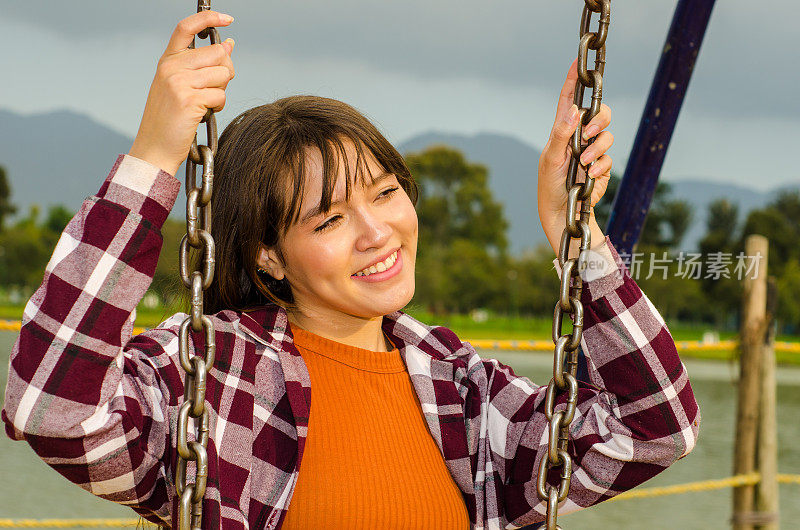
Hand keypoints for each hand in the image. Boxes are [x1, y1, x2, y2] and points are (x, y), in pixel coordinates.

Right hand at [129, 10, 235, 175]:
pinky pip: (221, 95)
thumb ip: (200, 66)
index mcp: (167, 61)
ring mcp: (179, 82)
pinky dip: (218, 106)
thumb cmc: (170, 120)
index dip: (209, 18)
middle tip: (216, 87)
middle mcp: (171, 67)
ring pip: (223, 74)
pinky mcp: (189, 100)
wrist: (155, 148)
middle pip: (218, 53)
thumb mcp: (179, 86)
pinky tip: (204, 113)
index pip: (186, 28)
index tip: (227, 19)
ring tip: (205, 104)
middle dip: (226, 71)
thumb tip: (228, 44)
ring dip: (221, 91)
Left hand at [538, 57, 613, 255]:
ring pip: (607, 135)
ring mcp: (592, 151)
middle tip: (590, 132)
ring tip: (584, 164)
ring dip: (598, 148)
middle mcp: (579, 137)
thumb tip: (573, 110)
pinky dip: (601, 166)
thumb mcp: (551, 159)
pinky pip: (609, 158)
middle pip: (599, 114)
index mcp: (562, 131)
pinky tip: (590, 175)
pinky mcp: (602, 167)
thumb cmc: (549, 184)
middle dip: (599, 119)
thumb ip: (561, 134)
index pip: (568, 100)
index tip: (577, 62)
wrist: (562, 211)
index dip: (573, 81)